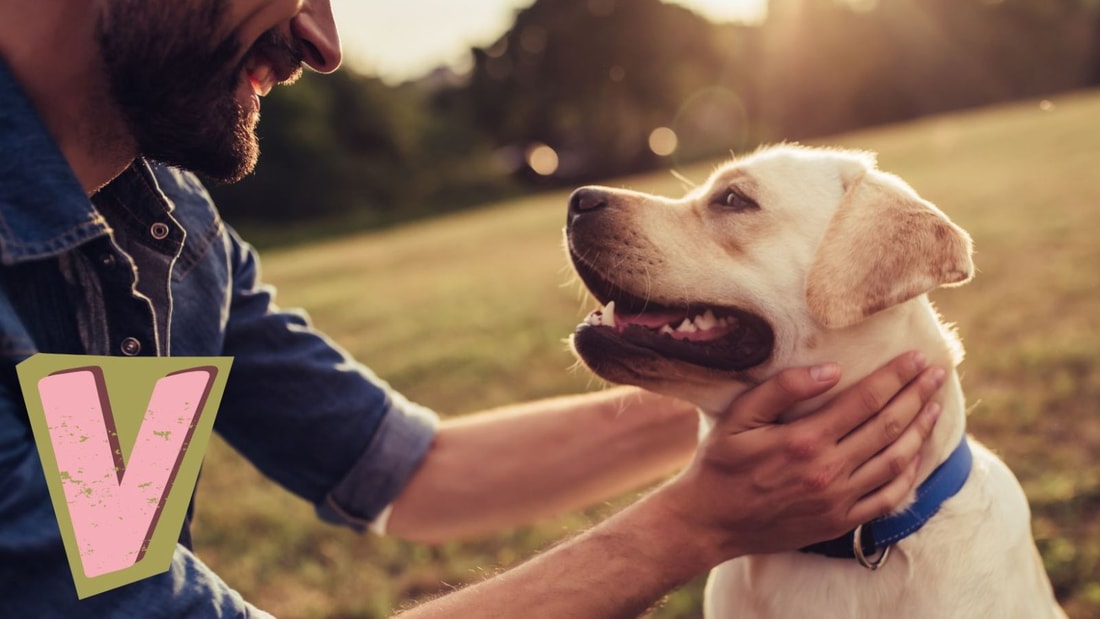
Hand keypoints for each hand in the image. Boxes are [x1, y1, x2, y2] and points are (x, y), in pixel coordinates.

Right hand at [656, 351, 944, 563]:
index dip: (895, 377)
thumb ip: (782, 389)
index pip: (865, 400)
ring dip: (920, 430)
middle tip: (937, 374)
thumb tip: (831, 370)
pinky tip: (917, 454)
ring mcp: (838, 500)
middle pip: (888, 426)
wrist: (710, 522)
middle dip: (917, 396)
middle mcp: (828, 471)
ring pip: (895, 460)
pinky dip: (909, 474)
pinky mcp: (840, 522)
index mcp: (804, 440)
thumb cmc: (720, 463)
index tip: (917, 358)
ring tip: (935, 406)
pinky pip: (887, 498)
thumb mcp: (739, 417)